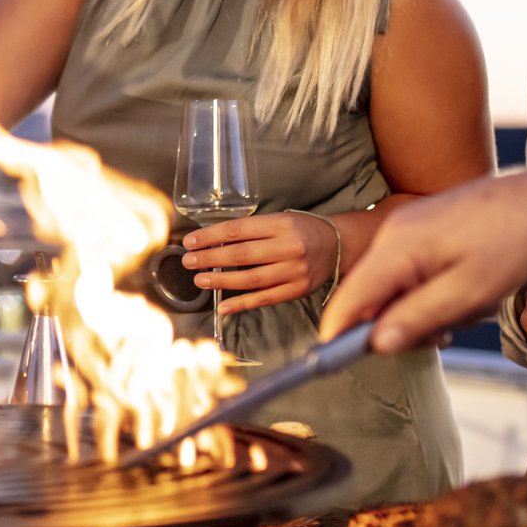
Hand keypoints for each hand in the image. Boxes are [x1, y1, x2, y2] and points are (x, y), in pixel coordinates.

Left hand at [180, 212, 339, 313]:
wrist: (338, 245)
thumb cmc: (302, 230)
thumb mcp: (279, 220)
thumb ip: (252, 231)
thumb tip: (214, 243)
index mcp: (281, 225)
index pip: (238, 230)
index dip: (210, 236)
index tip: (190, 241)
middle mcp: (288, 248)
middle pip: (241, 255)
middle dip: (210, 258)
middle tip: (188, 261)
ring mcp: (294, 271)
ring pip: (251, 280)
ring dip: (221, 281)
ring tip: (199, 280)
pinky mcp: (297, 290)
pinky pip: (265, 299)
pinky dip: (242, 304)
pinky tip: (223, 306)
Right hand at [320, 173, 526, 353]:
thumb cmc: (512, 243)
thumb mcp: (469, 292)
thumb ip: (418, 318)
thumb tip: (375, 345)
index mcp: (399, 245)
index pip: (351, 295)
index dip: (338, 332)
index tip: (335, 362)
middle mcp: (394, 232)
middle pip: (371, 295)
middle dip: (400, 323)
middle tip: (444, 335)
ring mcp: (407, 228)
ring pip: (394, 287)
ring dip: (423, 308)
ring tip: (468, 307)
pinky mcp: (422, 229)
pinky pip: (410, 272)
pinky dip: (431, 290)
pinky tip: (465, 290)